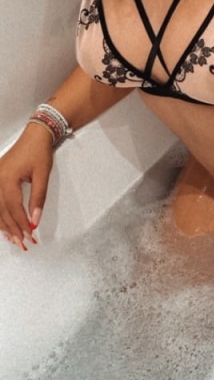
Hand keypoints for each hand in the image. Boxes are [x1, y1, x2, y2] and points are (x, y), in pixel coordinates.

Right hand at [0, 124, 53, 250]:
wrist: (35, 136)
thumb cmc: (39, 152)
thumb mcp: (42, 175)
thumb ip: (38, 198)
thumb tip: (35, 220)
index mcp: (7, 178)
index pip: (14, 207)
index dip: (22, 223)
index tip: (30, 234)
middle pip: (1, 211)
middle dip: (13, 229)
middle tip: (23, 243)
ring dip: (5, 226)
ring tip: (15, 240)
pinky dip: (0, 216)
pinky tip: (6, 227)